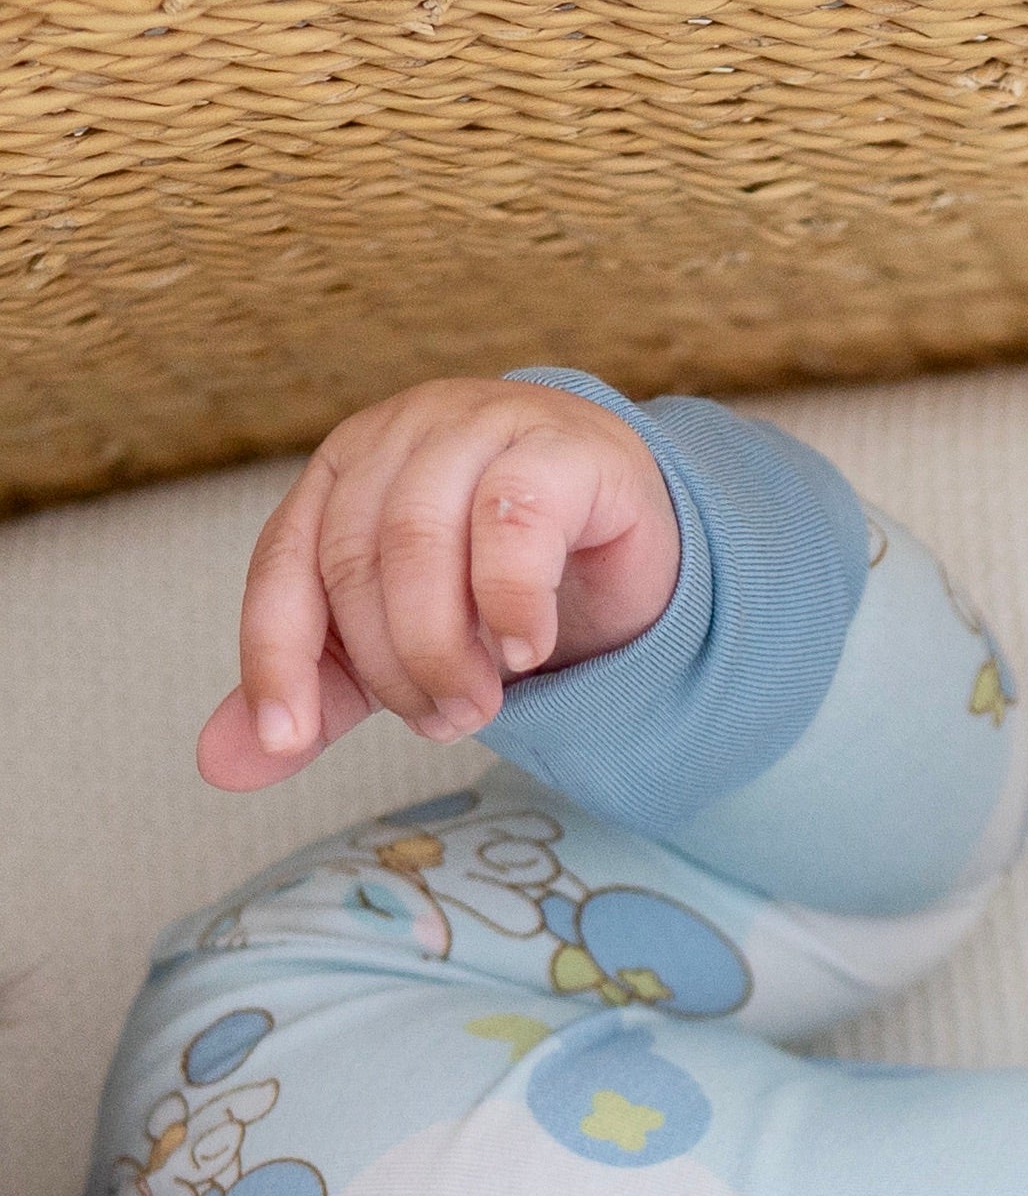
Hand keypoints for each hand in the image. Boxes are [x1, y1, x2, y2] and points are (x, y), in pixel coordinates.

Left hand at [197, 378, 676, 796]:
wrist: (638, 532)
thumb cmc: (512, 580)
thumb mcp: (409, 640)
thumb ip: (328, 691)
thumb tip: (221, 766)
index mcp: (345, 473)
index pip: (284, 566)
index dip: (276, 657)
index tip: (287, 740)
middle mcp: (400, 437)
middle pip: (355, 560)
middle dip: (392, 666)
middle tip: (443, 726)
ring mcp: (480, 429)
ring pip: (422, 538)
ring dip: (444, 646)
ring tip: (481, 705)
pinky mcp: (562, 450)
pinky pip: (516, 521)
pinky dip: (512, 600)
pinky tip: (527, 651)